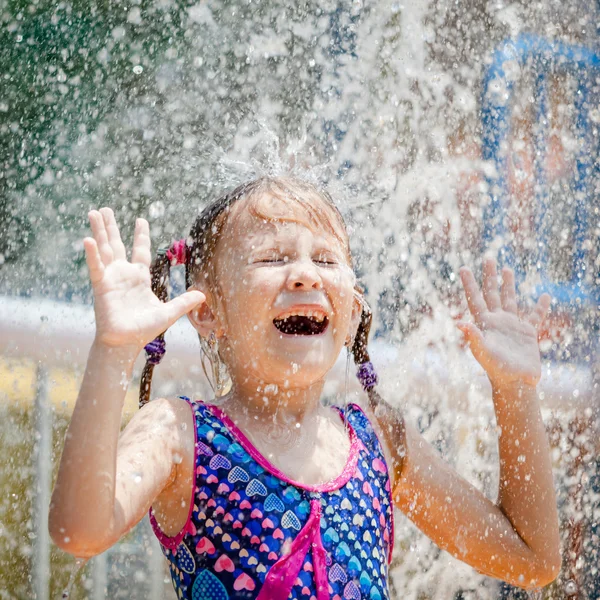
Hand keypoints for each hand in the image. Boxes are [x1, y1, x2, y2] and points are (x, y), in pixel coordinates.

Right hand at [84, 208, 204, 352]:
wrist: (125, 343)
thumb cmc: (144, 330)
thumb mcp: (169, 313)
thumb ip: (184, 302)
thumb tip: (203, 295)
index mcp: (139, 278)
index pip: (140, 251)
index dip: (140, 235)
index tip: (141, 219)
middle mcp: (124, 274)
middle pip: (116, 244)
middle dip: (111, 227)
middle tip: (105, 209)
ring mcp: (111, 278)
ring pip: (104, 249)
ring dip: (99, 231)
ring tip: (94, 212)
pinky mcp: (101, 286)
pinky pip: (96, 267)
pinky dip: (92, 254)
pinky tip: (88, 239)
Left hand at [457, 258, 549, 388]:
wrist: (515, 383)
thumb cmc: (497, 369)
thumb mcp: (483, 351)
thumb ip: (473, 336)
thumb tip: (459, 323)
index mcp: (485, 324)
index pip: (476, 298)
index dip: (469, 284)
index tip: (463, 268)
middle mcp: (497, 321)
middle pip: (492, 293)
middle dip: (490, 277)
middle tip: (488, 258)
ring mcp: (512, 326)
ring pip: (511, 300)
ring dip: (509, 285)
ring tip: (507, 269)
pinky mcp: (527, 333)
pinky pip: (535, 316)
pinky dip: (540, 307)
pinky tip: (543, 296)